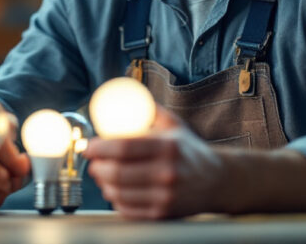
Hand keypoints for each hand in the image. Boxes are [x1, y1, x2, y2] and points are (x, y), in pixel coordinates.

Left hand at [84, 106, 228, 218]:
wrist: (217, 181)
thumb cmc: (189, 149)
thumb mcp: (174, 125)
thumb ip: (151, 109)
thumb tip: (126, 92)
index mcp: (167, 147)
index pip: (124, 147)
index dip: (100, 147)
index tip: (88, 146)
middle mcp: (167, 173)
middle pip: (118, 172)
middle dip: (97, 167)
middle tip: (92, 162)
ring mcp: (165, 196)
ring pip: (120, 193)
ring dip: (103, 184)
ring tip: (101, 176)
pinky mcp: (163, 213)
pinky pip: (129, 209)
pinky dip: (116, 200)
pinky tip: (113, 192)